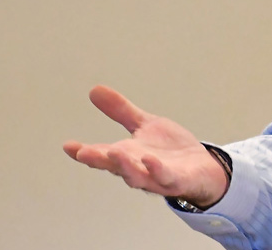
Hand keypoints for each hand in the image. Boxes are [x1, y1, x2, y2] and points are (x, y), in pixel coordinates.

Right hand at [63, 85, 229, 207]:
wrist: (203, 167)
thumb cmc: (170, 151)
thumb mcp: (145, 125)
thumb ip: (121, 111)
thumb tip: (94, 90)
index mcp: (127, 155)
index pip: (102, 154)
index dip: (84, 152)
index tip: (68, 146)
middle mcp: (138, 168)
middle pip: (115, 166)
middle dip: (99, 160)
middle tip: (83, 153)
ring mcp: (156, 177)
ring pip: (136, 176)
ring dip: (125, 166)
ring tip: (114, 152)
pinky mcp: (177, 180)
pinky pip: (165, 177)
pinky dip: (157, 170)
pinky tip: (150, 159)